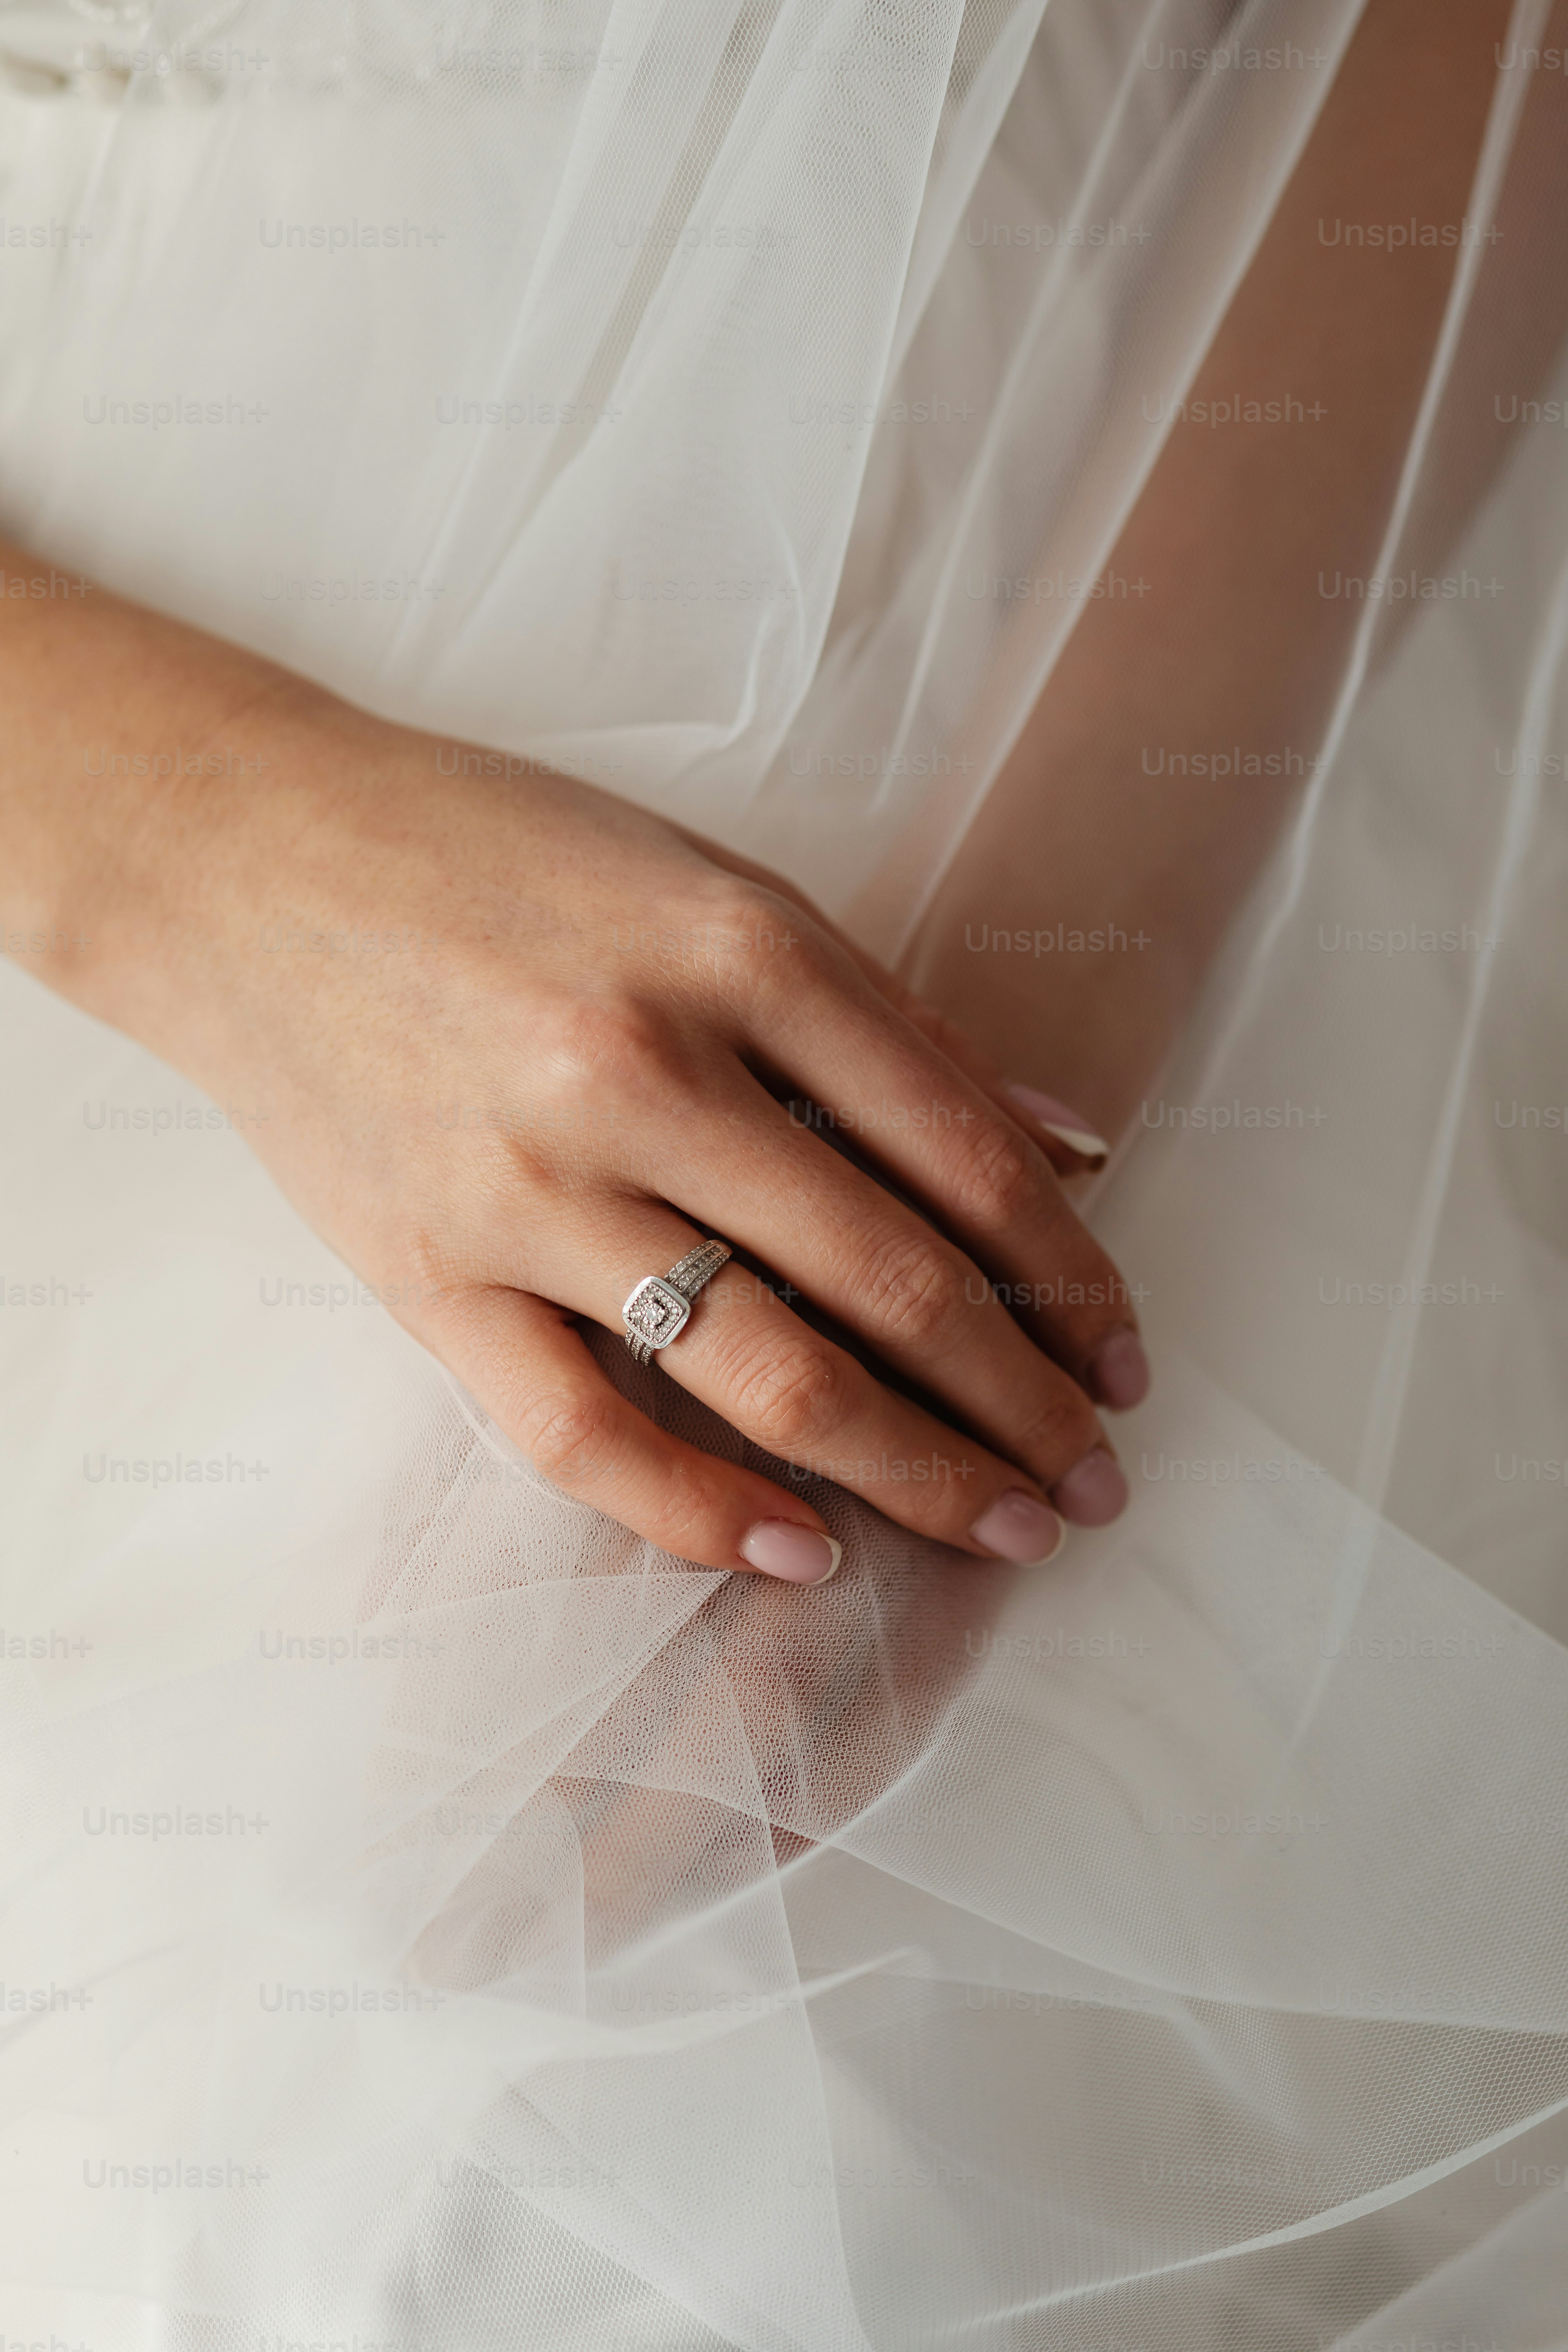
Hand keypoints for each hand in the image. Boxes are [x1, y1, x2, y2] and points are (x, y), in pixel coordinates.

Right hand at [52, 678, 1149, 1583]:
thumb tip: (1064, 1142)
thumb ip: (884, 1021)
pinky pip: (583, 1434)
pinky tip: (803, 1556)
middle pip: (893, 1283)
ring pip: (767, 1376)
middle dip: (1020, 1405)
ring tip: (1003, 1532)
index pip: (963, 1156)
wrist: (245, 860)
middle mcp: (645, 1073)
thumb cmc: (497, 858)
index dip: (1071, 1277)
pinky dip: (701, 1513)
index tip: (1124, 1358)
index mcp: (739, 952)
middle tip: (1095, 1486)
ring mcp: (531, 1189)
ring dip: (912, 1474)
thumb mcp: (713, 885)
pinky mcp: (430, 1276)